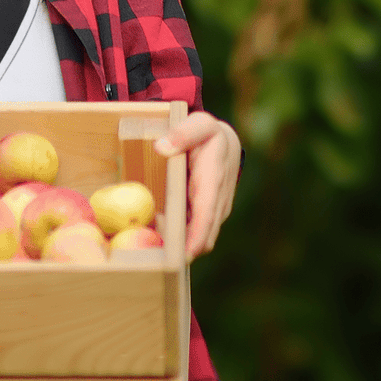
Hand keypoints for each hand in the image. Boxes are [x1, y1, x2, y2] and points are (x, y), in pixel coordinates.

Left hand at [153, 111, 240, 261]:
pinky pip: (194, 233)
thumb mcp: (198, 124)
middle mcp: (218, 202)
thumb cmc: (209, 134)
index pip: (206, 215)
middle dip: (182, 249)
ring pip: (199, 238)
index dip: (196, 237)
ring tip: (154, 237)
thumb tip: (161, 147)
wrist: (226, 143)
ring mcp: (215, 212)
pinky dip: (179, 236)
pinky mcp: (209, 216)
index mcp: (213, 182)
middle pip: (204, 237)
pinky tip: (160, 228)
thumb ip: (182, 133)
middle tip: (154, 252)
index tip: (183, 255)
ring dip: (179, 243)